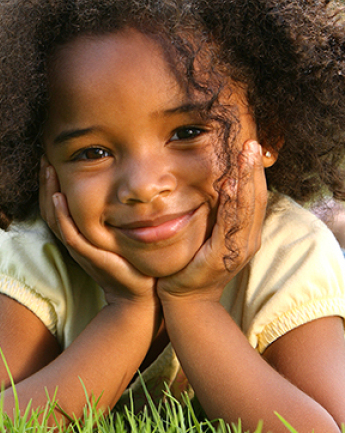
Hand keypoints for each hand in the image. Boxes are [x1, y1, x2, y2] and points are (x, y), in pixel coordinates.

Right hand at [40, 157, 156, 305]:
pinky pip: (68, 233)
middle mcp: (74, 239)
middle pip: (49, 207)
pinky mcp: (88, 255)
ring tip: (48, 169)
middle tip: (45, 158)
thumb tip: (122, 187)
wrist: (140, 293)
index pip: (56, 204)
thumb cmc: (131, 261)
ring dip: (49, 192)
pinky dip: (61, 215)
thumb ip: (114, 213)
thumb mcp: (118, 232)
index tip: (51, 159)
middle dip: (46, 182)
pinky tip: (58, 196)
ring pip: (54, 217)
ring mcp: (79, 248)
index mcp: (78, 233)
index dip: (50, 183)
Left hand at [157, 140, 268, 302]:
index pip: (254, 196)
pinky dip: (231, 204)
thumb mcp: (206, 234)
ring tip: (245, 154)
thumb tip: (212, 185)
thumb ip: (213, 213)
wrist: (184, 299)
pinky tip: (229, 186)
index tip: (250, 145)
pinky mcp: (222, 257)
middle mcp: (248, 240)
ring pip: (247, 208)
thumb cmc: (191, 264)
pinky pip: (229, 226)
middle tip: (251, 142)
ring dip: (246, 179)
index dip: (253, 171)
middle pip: (256, 197)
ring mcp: (238, 249)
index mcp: (245, 233)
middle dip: (253, 168)